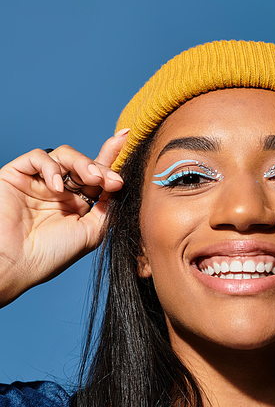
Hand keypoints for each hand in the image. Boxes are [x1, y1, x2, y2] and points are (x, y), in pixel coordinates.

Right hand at [0, 131, 127, 305]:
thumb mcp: (91, 234)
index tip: (126, 142)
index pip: (97, 178)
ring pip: (65, 156)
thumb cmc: (51, 255)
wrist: (16, 264)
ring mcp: (39, 182)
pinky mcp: (18, 175)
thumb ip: (108, 210)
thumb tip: (121, 187)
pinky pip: (38, 157)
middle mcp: (59, 192)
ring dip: (83, 163)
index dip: (111, 161)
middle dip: (102, 167)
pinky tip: (58, 187)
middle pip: (84, 165)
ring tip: (92, 178)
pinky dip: (51, 167)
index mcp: (77, 206)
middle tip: (113, 180)